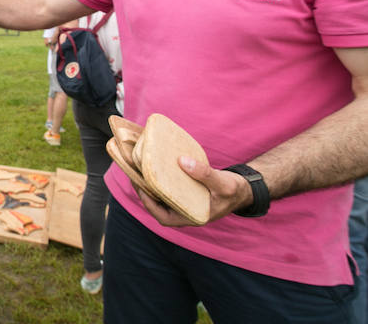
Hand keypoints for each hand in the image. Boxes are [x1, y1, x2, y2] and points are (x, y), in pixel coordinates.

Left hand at [135, 156, 252, 226]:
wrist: (244, 189)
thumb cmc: (234, 190)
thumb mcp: (223, 183)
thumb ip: (204, 174)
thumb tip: (182, 161)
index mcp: (192, 217)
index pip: (164, 217)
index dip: (149, 204)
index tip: (140, 188)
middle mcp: (185, 212)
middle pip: (158, 205)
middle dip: (144, 191)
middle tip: (134, 174)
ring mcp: (184, 203)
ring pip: (162, 196)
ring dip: (150, 184)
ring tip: (139, 168)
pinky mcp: (185, 193)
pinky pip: (168, 188)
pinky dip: (160, 179)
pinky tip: (154, 166)